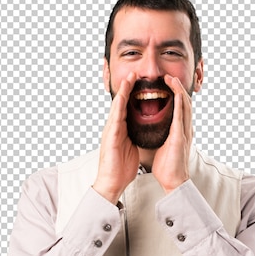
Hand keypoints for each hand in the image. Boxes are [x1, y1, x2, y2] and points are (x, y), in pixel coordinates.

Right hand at [93, 72, 138, 203]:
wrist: (112, 183)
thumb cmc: (121, 168)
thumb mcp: (133, 147)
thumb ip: (136, 136)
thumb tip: (145, 129)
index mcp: (121, 130)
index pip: (127, 108)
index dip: (132, 95)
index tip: (140, 82)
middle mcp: (114, 128)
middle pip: (121, 103)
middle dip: (127, 87)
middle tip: (134, 73)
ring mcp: (110, 131)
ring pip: (117, 107)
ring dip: (122, 92)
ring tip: (129, 78)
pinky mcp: (110, 137)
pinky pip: (115, 119)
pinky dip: (118, 107)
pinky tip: (122, 97)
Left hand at [151, 74, 193, 193]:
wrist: (173, 182)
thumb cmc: (167, 167)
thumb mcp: (163, 146)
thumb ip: (162, 136)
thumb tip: (154, 129)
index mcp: (179, 131)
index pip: (179, 108)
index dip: (174, 94)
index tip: (166, 84)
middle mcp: (185, 129)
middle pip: (184, 103)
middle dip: (177, 88)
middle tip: (169, 76)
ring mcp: (184, 133)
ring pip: (184, 106)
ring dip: (179, 90)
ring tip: (172, 79)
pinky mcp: (180, 138)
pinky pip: (180, 117)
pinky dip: (179, 104)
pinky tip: (177, 93)